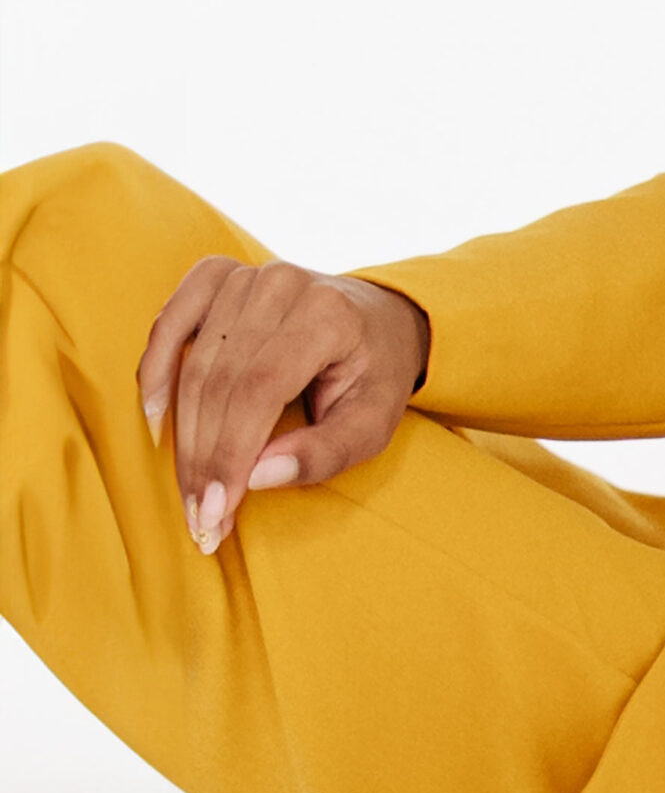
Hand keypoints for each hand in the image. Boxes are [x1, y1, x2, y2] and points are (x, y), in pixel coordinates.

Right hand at [136, 257, 430, 552]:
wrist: (380, 319)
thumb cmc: (376, 376)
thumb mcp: (374, 423)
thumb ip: (325, 453)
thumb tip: (257, 479)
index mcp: (329, 315)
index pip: (259, 390)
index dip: (229, 453)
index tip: (215, 511)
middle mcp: (284, 286)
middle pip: (220, 381)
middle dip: (204, 458)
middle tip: (199, 517)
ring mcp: (247, 275)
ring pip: (192, 364)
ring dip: (182, 434)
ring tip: (188, 490)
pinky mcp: (218, 275)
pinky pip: (169, 323)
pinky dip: (156, 371)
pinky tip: (157, 421)